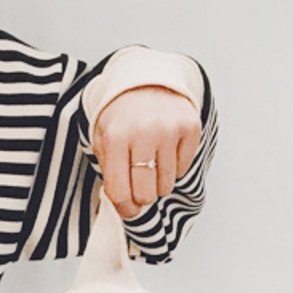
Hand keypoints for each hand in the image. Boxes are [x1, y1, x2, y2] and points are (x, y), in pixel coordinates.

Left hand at [92, 86, 199, 219]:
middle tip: (139, 188)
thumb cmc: (121, 115)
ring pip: (166, 185)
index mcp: (115, 138)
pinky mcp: (190, 129)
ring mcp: (169, 131)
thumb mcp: (103, 138)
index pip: (119, 190)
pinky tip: (164, 152)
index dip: (124, 209)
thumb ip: (108, 170)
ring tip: (150, 165)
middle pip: (145, 193)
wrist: (147, 80)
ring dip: (157, 183)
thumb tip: (123, 204)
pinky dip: (173, 168)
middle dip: (142, 198)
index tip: (128, 211)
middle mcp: (143, 134)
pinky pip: (183, 170)